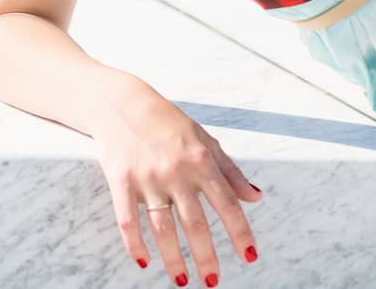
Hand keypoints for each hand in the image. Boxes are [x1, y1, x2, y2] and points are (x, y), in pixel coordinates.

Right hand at [93, 86, 263, 285]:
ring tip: (182, 280)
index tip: (250, 256)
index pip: (227, 203)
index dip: (240, 232)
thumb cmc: (171, 124)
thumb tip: (255, 197)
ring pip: (162, 228)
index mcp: (202, 161)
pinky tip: (144, 261)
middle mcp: (177, 172)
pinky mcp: (121, 182)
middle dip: (206, 256)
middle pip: (195, 223)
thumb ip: (231, 172)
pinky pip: (128, 220)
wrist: (124, 104)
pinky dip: (135, 244)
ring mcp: (148, 178)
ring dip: (173, 258)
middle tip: (213, 281)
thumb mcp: (206, 141)